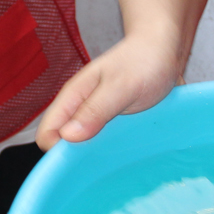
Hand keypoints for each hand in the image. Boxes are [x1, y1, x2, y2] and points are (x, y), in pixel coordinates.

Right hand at [34, 35, 186, 149]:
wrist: (165, 48)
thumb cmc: (143, 61)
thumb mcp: (120, 86)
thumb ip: (95, 109)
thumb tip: (66, 137)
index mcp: (73, 98)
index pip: (48, 134)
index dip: (58, 151)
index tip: (82, 163)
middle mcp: (81, 110)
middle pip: (65, 144)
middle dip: (78, 158)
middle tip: (105, 165)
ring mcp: (98, 117)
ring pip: (86, 145)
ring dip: (98, 155)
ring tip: (119, 161)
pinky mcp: (115, 123)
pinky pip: (106, 142)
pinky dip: (114, 150)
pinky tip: (129, 153)